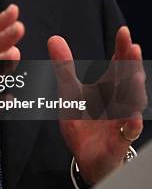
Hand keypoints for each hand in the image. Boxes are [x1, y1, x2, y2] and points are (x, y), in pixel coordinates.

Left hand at [48, 26, 146, 184]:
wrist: (85, 156)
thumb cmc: (83, 121)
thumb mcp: (70, 92)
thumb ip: (64, 67)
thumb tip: (54, 38)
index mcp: (110, 86)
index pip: (119, 63)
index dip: (122, 48)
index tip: (123, 32)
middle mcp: (120, 100)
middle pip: (129, 80)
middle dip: (132, 64)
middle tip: (133, 47)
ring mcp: (121, 120)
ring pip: (133, 104)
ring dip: (135, 91)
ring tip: (134, 76)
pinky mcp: (119, 141)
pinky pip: (128, 133)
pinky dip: (131, 126)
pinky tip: (132, 118)